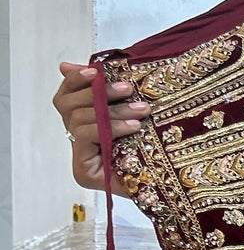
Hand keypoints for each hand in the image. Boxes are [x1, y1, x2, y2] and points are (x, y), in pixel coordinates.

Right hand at [53, 62, 150, 191]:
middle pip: (66, 106)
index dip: (76, 80)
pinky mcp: (84, 172)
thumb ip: (101, 90)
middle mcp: (76, 140)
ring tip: (141, 109)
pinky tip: (133, 127)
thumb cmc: (152, 145)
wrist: (173, 183)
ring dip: (112, 111)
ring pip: (78, 119)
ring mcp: (80, 157)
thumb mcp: (127, 110)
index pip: (65, 96)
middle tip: (128, 89)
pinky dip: (109, 127)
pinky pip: (86, 136)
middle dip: (98, 93)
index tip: (96, 70)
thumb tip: (64, 66)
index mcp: (80, 122)